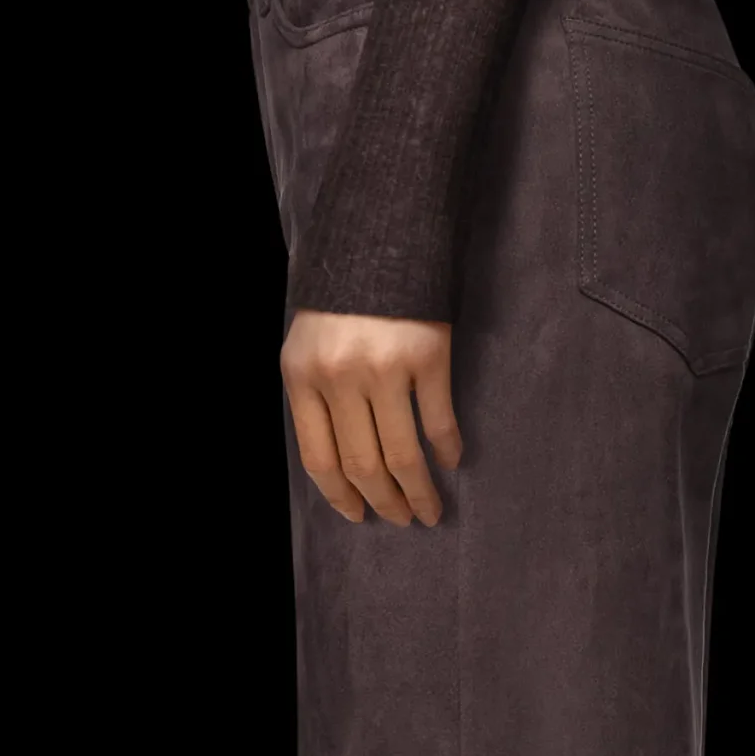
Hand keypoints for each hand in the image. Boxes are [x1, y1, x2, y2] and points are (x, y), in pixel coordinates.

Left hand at [280, 310, 463, 527]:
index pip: (320, 458)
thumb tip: (346, 465)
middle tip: (403, 520)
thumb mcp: (310, 347)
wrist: (380, 235)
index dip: (340, 496)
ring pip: (401, 453)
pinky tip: (452, 461)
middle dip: (384, 502)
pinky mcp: (426, 356)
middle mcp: (340, 377)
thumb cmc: (343, 299)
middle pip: (362, 464)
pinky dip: (446, 448)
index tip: (358, 516)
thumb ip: (318, 398)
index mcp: (303, 377)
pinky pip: (437, 419)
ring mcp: (384, 368)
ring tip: (430, 510)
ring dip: (418, 491)